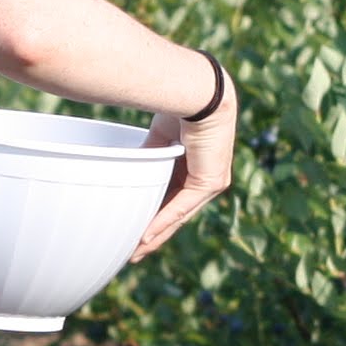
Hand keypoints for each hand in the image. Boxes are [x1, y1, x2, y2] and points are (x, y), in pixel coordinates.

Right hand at [131, 61, 235, 258]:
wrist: (198, 92)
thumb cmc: (180, 105)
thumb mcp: (162, 137)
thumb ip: (151, 156)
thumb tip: (134, 166)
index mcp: (196, 166)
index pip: (174, 197)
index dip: (155, 214)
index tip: (137, 229)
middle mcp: (207, 178)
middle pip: (177, 214)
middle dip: (154, 235)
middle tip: (133, 253)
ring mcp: (211, 182)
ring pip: (179, 217)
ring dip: (156, 236)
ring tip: (135, 253)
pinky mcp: (210, 182)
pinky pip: (182, 208)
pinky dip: (162, 223)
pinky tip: (144, 238)